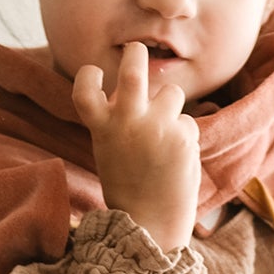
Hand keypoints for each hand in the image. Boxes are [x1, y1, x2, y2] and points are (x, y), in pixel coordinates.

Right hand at [72, 43, 199, 254]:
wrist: (151, 224)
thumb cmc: (130, 190)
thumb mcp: (111, 152)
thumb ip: (118, 122)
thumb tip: (129, 92)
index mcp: (102, 127)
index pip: (85, 88)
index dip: (88, 75)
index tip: (95, 71)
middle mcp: (127, 121)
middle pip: (133, 70)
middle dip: (136, 52)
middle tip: (137, 49)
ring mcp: (157, 126)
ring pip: (171, 93)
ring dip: (170, 106)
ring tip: (165, 135)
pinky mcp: (183, 136)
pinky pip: (188, 123)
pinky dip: (184, 137)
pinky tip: (177, 160)